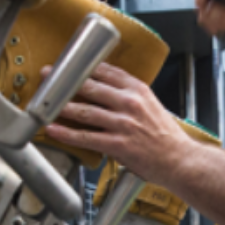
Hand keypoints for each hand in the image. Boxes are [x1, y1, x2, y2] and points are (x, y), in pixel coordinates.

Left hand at [43, 63, 199, 185]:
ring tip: (44, 104)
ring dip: (60, 107)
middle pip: (90, 86)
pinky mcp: (117, 144)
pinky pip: (85, 137)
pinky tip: (53, 130)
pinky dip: (66, 133)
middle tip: (48, 77)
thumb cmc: (165, 136)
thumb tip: (103, 90)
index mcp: (138, 89)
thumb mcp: (151, 105)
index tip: (68, 64)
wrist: (179, 160)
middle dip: (65, 81)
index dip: (83, 66)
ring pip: (84, 111)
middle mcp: (129, 102)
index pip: (106, 70)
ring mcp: (123, 123)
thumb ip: (128, 96)